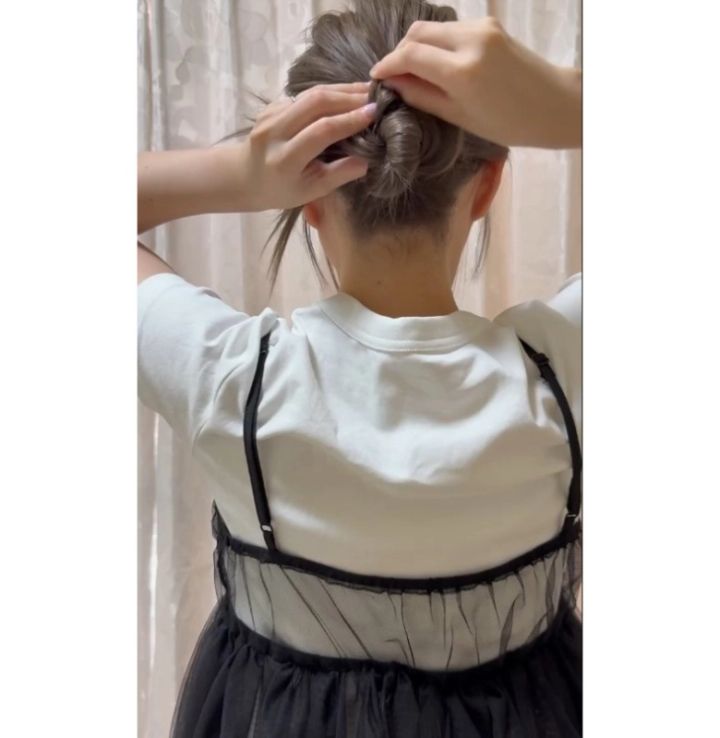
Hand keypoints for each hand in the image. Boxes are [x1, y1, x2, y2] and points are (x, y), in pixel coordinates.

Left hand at [236, 82, 376, 210]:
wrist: (245, 176)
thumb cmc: (281, 190)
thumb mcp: (311, 191)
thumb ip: (338, 175)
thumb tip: (366, 161)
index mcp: (284, 159)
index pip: (321, 131)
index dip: (349, 120)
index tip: (374, 113)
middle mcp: (274, 132)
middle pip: (316, 103)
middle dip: (349, 97)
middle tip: (376, 98)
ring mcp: (270, 114)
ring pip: (311, 93)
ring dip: (342, 90)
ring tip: (367, 91)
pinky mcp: (272, 105)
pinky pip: (305, 95)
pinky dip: (329, 93)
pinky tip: (346, 95)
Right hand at [370, 18, 580, 148]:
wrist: (554, 104)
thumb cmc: (509, 122)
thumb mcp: (459, 116)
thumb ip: (423, 96)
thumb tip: (395, 84)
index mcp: (462, 71)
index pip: (410, 55)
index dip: (388, 64)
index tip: (377, 77)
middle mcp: (470, 41)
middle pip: (418, 33)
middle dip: (400, 51)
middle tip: (393, 74)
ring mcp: (482, 28)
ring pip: (434, 27)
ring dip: (417, 45)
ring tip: (413, 71)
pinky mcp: (490, 24)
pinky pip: (452, 29)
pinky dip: (438, 42)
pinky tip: (437, 63)